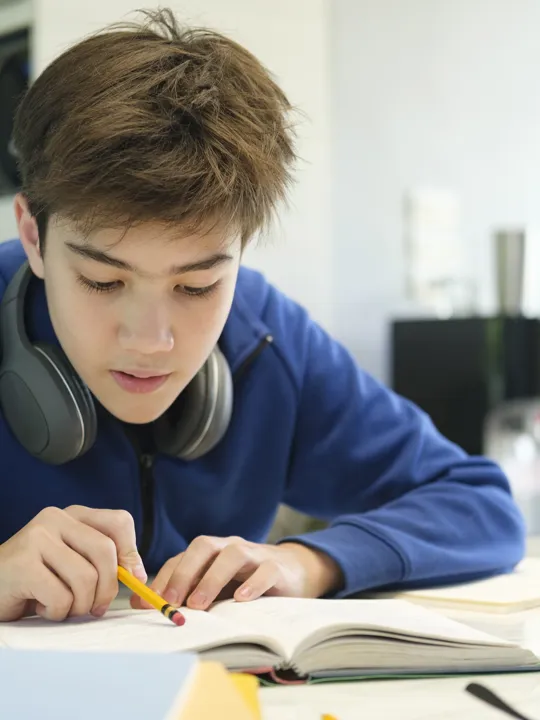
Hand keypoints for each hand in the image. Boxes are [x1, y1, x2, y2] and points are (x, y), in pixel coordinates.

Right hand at [0, 505, 145, 621]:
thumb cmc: (36, 581)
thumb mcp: (74, 563)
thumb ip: (103, 561)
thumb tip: (140, 575)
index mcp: (74, 514)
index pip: (119, 522)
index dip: (131, 553)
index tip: (132, 578)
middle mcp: (56, 518)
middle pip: (106, 552)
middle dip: (107, 588)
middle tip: (95, 608)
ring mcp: (37, 537)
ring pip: (85, 578)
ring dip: (79, 605)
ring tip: (61, 606)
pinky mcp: (23, 563)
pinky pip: (61, 597)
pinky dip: (57, 612)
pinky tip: (40, 606)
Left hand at [131, 536, 342, 610]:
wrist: (293, 571)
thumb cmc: (247, 581)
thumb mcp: (216, 587)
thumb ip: (187, 593)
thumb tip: (144, 606)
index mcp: (212, 552)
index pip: (182, 557)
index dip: (163, 578)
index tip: (146, 604)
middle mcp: (230, 547)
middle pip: (204, 546)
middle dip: (184, 572)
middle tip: (170, 600)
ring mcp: (255, 555)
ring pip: (233, 555)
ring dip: (212, 578)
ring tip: (198, 604)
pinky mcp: (277, 568)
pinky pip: (265, 571)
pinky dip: (252, 584)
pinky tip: (241, 600)